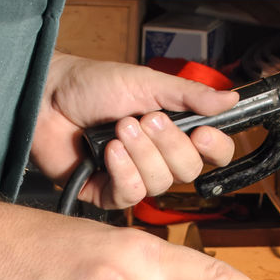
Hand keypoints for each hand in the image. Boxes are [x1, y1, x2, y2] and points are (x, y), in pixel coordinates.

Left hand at [31, 53, 238, 209]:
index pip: (212, 154)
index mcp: (173, 131)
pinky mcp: (107, 192)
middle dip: (169, 145)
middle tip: (146, 119)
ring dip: (141, 154)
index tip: (203, 132)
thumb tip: (231, 98)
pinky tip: (109, 152)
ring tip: (119, 128)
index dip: (215, 148)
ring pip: (160, 184)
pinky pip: (130, 196)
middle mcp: (157, 157)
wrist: (48, 97)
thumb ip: (189, 95)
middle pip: (189, 172)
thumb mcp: (146, 83)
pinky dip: (123, 172)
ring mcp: (133, 176)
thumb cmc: (93, 86)